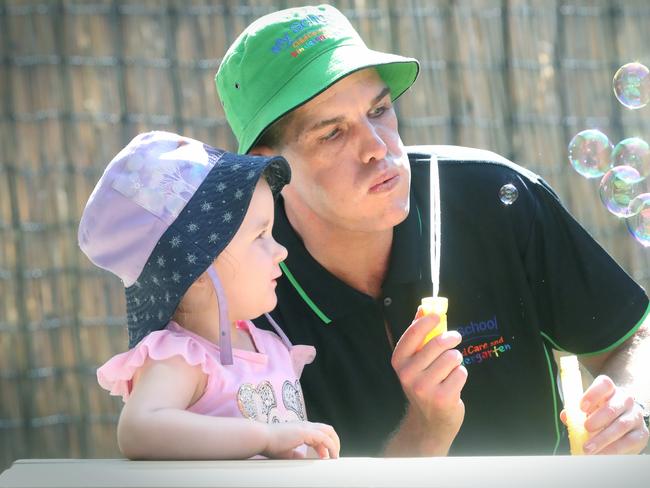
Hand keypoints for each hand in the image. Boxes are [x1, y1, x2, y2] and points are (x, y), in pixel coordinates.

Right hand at [262, 421, 339, 458]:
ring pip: (328, 431)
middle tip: (334, 455)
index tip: (324, 456)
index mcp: (301, 429)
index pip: (319, 434)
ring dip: (334, 443)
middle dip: (334, 441)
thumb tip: (303, 458)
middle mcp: (305, 425)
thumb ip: (296, 454)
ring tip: (335, 456)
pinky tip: (329, 455)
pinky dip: (330, 446)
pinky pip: (324, 438)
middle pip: (327, 429)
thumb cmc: (270, 444)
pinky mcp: (305, 432)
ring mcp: (306, 427)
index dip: (324, 446)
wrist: (262, 438)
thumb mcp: (287, 452)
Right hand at [391, 313, 467, 453]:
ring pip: (452, 357)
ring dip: (457, 358)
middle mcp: (408, 374)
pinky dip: (461, 374)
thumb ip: (419, 334)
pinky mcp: (442, 398)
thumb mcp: (416, 360)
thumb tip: (423, 308)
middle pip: (438, 344)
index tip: (437, 316)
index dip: (427, 321)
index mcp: (399, 361)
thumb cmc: (424, 382)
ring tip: (452, 366)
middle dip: (451, 339)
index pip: (413, 334)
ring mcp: (424, 388)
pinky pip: (461, 373)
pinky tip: (454, 382)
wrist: (429, 420)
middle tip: (456, 337)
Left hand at [560, 375, 648, 453]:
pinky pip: (628, 442)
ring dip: (603, 438)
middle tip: (585, 428)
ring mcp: (635, 416)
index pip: (604, 384)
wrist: (626, 423)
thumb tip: (566, 416)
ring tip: (588, 448)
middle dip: (597, 419)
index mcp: (610, 390)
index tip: (581, 407)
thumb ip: (576, 412)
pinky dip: (613, 449)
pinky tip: (601, 454)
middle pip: (612, 407)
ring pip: (621, 425)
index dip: (592, 394)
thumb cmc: (600, 413)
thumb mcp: (588, 409)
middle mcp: (625, 400)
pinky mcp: (641, 433)